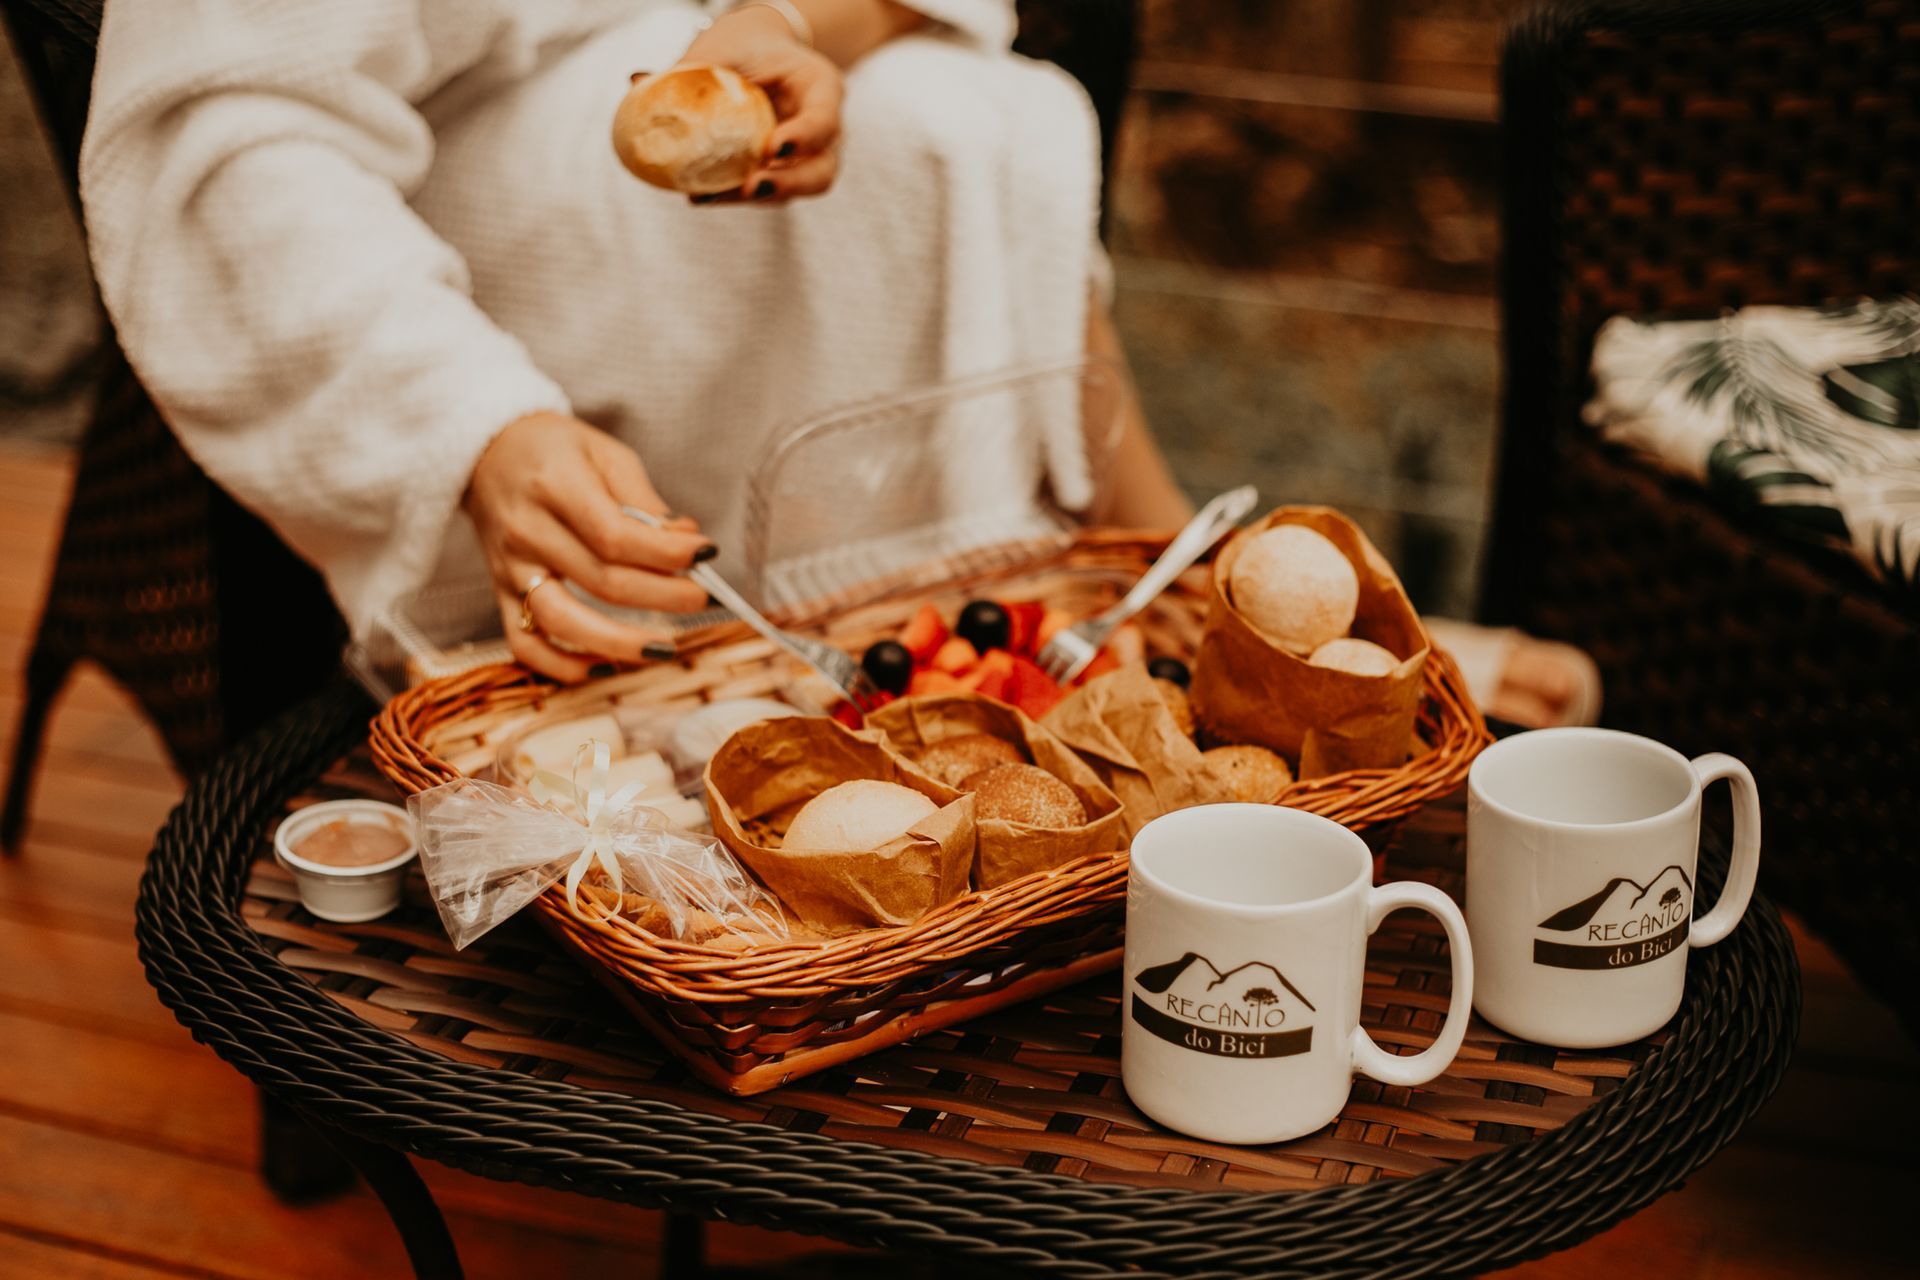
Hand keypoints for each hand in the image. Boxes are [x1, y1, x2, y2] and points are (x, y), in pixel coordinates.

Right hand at [465, 412, 710, 681]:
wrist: (487, 451)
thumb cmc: (555, 450)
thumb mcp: (605, 454)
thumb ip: (644, 501)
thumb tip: (686, 542)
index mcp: (555, 486)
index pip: (615, 534)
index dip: (666, 553)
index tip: (706, 555)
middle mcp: (527, 530)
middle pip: (601, 580)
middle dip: (662, 597)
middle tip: (701, 599)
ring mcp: (508, 568)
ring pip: (562, 621)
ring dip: (619, 644)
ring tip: (663, 646)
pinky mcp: (499, 593)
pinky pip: (525, 644)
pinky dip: (563, 666)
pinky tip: (605, 666)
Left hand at [679, 6, 843, 202]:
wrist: (757, 56)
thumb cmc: (745, 46)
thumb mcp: (728, 46)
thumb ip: (692, 67)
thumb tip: (638, 81)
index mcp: (820, 89)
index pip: (824, 119)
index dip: (805, 137)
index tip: (773, 148)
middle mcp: (823, 132)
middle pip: (821, 171)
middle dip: (787, 184)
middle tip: (750, 186)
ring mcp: (806, 159)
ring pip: (792, 191)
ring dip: (752, 198)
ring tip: (707, 196)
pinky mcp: (781, 174)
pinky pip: (763, 191)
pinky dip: (731, 195)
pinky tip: (696, 194)